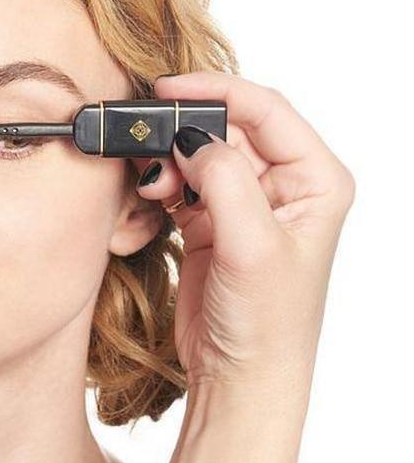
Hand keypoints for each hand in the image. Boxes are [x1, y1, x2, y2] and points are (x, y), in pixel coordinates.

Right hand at [131, 71, 355, 388]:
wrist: (239, 373)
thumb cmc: (268, 323)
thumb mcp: (253, 246)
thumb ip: (224, 180)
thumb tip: (191, 135)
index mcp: (315, 180)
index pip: (266, 111)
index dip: (216, 91)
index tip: (168, 89)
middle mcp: (283, 183)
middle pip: (226, 126)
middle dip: (183, 131)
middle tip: (146, 139)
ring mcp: (244, 199)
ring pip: (197, 151)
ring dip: (168, 161)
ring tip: (153, 186)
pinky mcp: (211, 216)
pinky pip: (180, 179)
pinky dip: (159, 184)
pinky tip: (149, 201)